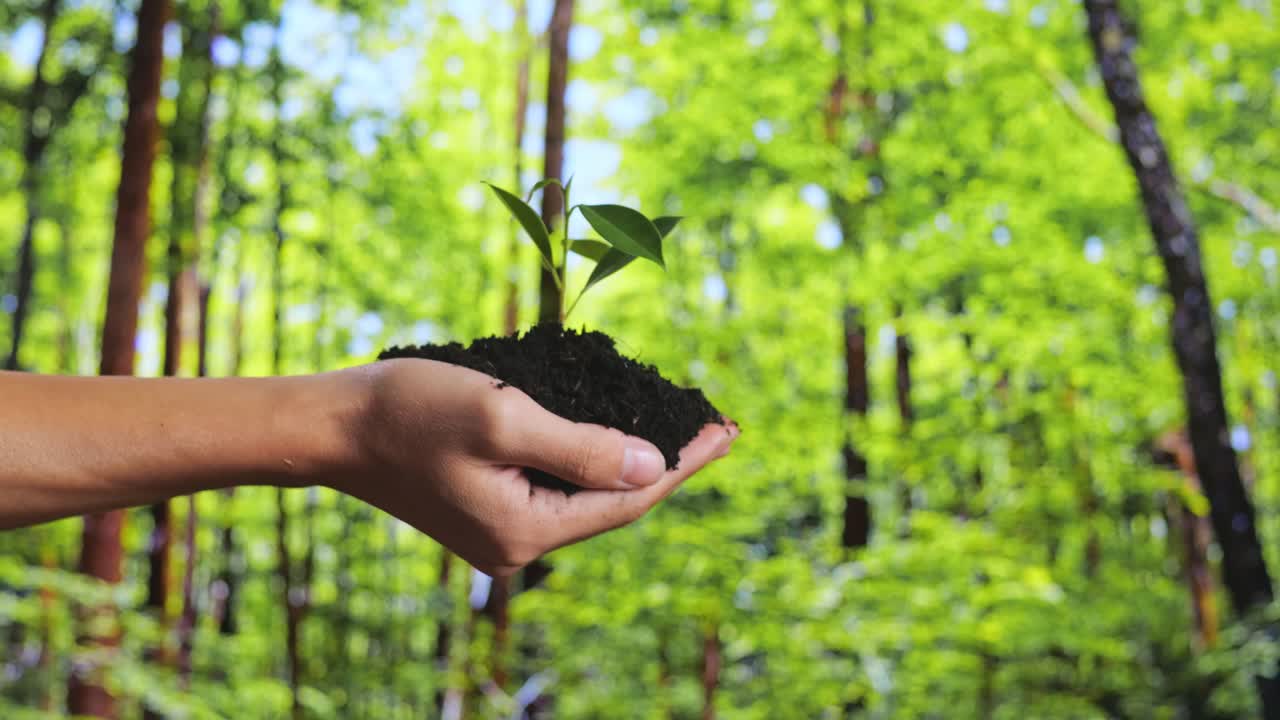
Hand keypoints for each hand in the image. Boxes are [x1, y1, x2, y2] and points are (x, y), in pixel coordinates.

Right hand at [332, 359, 737, 576]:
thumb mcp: (506, 418)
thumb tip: (652, 466)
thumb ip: (583, 446)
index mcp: (527, 530)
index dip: (683, 463)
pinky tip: (613, 436)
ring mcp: (501, 531)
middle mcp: (518, 545)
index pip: (629, 499)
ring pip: (586, 497)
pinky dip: (591, 460)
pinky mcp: (486, 509)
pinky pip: (556, 488)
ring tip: (678, 430)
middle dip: (666, 463)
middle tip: (716, 428)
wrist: (336, 426)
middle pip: (613, 504)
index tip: (726, 429)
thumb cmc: (411, 412)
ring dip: (630, 461)